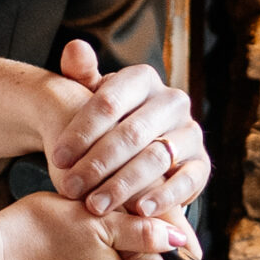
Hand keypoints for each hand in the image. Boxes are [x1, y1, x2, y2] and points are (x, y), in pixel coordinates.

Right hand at [0, 193, 191, 259]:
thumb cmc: (42, 231)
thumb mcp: (97, 220)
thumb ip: (140, 232)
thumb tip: (177, 241)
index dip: (144, 252)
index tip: (129, 229)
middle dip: (112, 251)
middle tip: (92, 221)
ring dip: (85, 258)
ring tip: (66, 231)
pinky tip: (48, 247)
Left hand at [46, 39, 209, 219]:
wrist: (137, 150)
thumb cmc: (107, 122)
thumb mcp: (90, 97)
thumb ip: (80, 75)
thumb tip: (74, 48)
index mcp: (142, 79)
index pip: (109, 101)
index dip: (82, 130)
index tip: (57, 157)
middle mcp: (172, 101)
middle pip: (132, 133)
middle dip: (98, 163)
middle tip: (71, 187)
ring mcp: (190, 132)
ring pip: (157, 158)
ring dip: (123, 184)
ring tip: (96, 204)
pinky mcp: (202, 164)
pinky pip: (187, 179)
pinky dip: (164, 196)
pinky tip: (140, 211)